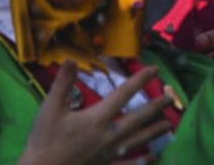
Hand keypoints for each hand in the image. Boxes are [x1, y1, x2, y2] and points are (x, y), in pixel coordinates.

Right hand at [16, 62, 170, 164]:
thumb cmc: (43, 141)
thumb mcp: (50, 109)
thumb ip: (62, 83)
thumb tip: (70, 59)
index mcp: (98, 118)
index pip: (125, 94)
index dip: (141, 79)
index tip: (155, 69)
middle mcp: (109, 135)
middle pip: (139, 118)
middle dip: (156, 106)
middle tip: (170, 97)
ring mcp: (109, 154)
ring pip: (138, 140)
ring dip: (155, 131)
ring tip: (169, 124)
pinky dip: (142, 161)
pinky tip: (154, 158)